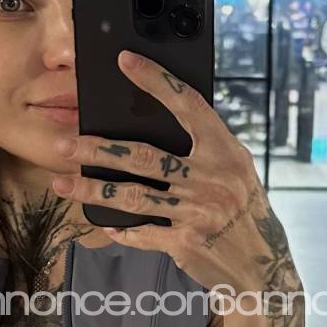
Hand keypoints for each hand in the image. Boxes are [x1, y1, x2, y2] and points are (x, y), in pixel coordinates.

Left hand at [49, 50, 295, 296]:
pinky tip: (104, 224)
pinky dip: (121, 230)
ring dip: (93, 191)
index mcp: (226, 152)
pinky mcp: (186, 243)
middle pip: (143, 157)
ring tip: (62, 185)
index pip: (188, 106)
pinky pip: (142, 233)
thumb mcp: (237, 172)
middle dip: (98, 150)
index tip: (126, 61)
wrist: (264, 266)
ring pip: (133, 197)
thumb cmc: (245, 212)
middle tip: (65, 145)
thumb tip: (156, 125)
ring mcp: (198, 212)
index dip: (157, 81)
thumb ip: (205, 150)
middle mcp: (212, 179)